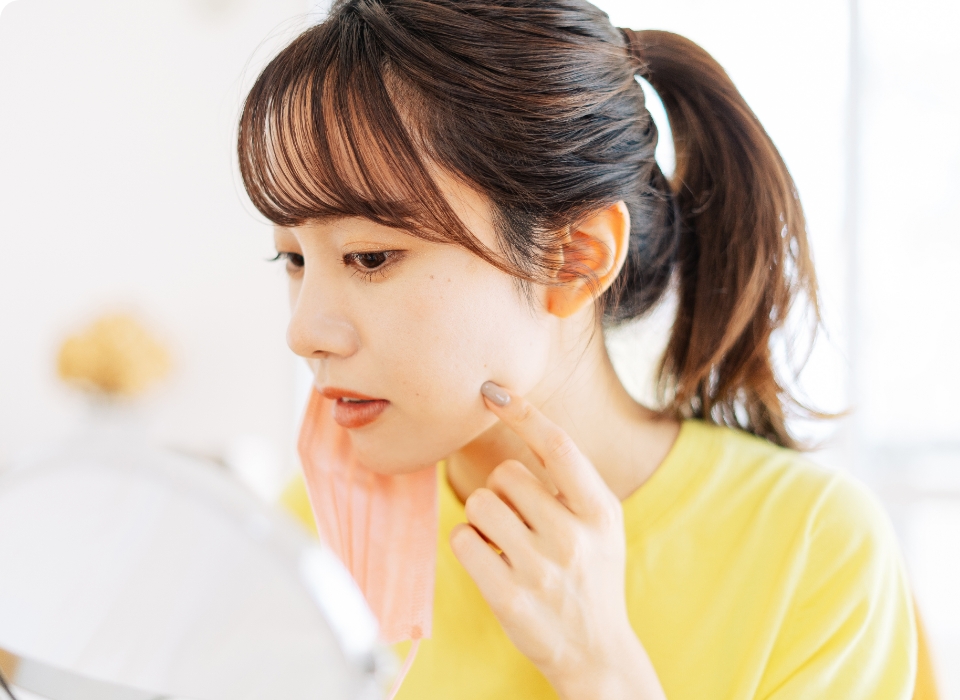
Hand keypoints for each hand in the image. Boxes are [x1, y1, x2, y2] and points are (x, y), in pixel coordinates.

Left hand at [449, 382, 665, 699]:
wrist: (596, 651)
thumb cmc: (591, 574)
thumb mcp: (602, 524)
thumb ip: (572, 480)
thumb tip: (519, 416)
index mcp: (600, 511)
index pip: (558, 446)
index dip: (524, 413)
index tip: (492, 390)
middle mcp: (573, 537)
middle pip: (505, 475)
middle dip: (502, 491)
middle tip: (519, 520)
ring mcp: (540, 569)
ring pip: (479, 504)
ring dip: (483, 519)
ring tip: (506, 544)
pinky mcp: (508, 598)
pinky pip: (462, 539)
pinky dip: (467, 544)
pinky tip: (489, 561)